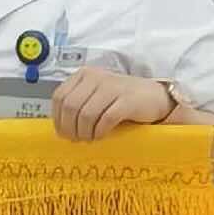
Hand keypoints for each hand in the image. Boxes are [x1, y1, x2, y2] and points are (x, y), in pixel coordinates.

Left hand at [50, 67, 176, 141]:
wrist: (155, 97)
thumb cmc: (122, 100)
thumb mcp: (96, 95)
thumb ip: (78, 104)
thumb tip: (61, 128)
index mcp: (84, 75)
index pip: (59, 97)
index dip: (58, 118)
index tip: (63, 133)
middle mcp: (96, 77)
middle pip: (70, 107)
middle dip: (70, 128)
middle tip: (77, 139)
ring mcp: (112, 87)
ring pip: (85, 114)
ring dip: (85, 132)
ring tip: (90, 139)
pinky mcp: (127, 100)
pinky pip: (105, 119)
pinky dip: (100, 131)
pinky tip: (102, 136)